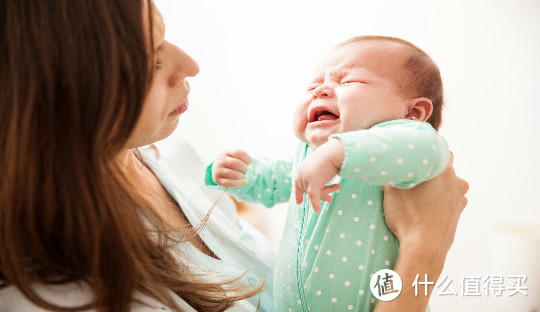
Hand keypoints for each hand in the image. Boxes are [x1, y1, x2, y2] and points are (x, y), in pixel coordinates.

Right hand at [211, 150, 251, 187]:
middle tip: (244, 170)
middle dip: (244, 168)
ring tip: (242, 176)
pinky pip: (229, 183)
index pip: (238, 153)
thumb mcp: (236, 156)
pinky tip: (244, 181)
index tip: (248, 163)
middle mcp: (220, 160)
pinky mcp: (217, 179)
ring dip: (241, 176)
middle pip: (236, 163)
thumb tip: (248, 163)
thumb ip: (243, 157)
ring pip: (232, 173)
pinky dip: (239, 183)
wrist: (220, 169)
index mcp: (226, 152)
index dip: (247, 158)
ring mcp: (217, 170)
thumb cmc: (231, 162)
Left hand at [294, 139, 343, 212]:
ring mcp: (306, 178)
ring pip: (314, 193)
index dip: (298, 193)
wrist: (335, 151)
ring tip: (338, 187)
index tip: (299, 202)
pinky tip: (317, 210)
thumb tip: (324, 189)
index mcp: (302, 168)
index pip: (297, 183)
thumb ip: (320, 177)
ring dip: (327, 192)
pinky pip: (313, 196)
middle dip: (321, 194)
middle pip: (308, 190)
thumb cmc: (332, 156)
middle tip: (330, 200)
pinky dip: (315, 204)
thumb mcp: (323, 168)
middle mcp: (301, 173)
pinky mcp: (313, 182)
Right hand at [375, 153, 467, 311]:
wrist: (424, 249)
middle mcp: (456, 180)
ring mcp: (460, 197)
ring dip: (437, 184)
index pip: (438, 147)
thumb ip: (392, 173)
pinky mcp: (459, 212)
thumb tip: (386, 164)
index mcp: (442, 169)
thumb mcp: (391, 190)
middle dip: (430, 167)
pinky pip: (450, 198)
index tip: (414, 153)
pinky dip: (440, 199)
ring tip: (418, 194)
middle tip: (413, 173)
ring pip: (447, 182)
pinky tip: (426, 207)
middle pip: (443, 165)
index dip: (425, 148)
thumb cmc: (407, 217)